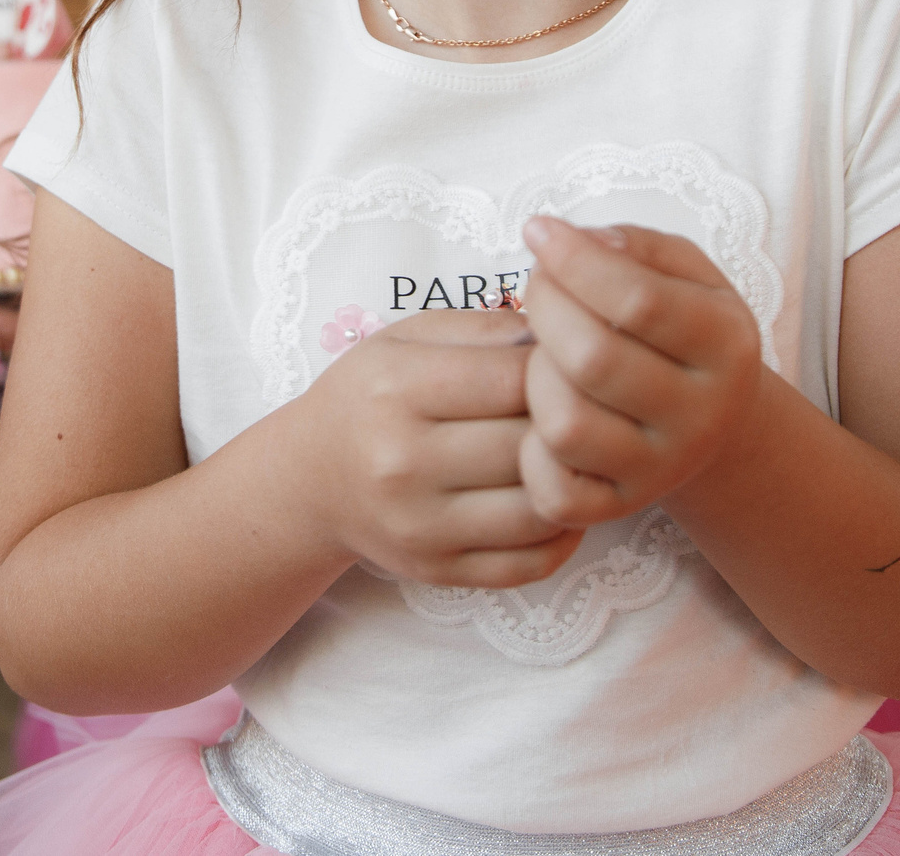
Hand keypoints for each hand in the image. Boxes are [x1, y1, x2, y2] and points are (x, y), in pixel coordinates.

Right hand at [288, 308, 581, 588]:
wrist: (311, 479)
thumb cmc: (371, 396)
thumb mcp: (409, 339)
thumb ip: (487, 329)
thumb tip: (565, 339)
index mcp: (396, 389)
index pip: (515, 379)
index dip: (561, 367)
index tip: (571, 363)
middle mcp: (402, 463)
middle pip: (532, 444)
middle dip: (574, 423)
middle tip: (589, 409)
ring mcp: (420, 526)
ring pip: (542, 509)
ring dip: (577, 481)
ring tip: (582, 455)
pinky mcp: (438, 571)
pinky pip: (532, 563)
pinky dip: (565, 534)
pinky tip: (563, 500)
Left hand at [516, 218, 766, 528]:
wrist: (712, 420)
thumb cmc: (680, 328)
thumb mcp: (684, 271)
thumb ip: (633, 245)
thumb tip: (572, 241)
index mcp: (727, 345)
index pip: (639, 301)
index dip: (574, 260)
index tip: (538, 231)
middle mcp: (701, 415)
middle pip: (592, 360)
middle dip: (546, 309)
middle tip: (539, 288)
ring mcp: (661, 469)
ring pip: (565, 425)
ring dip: (534, 376)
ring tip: (545, 352)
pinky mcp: (619, 507)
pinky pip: (553, 493)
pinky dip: (530, 453)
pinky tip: (541, 411)